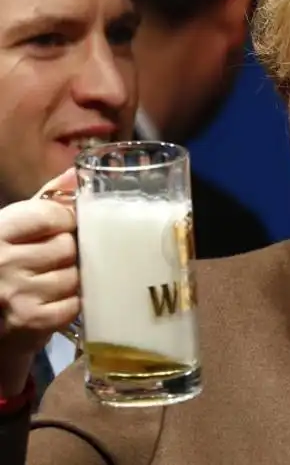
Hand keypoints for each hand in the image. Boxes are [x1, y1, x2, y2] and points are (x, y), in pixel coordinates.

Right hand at [0, 169, 78, 396]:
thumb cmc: (7, 267)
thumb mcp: (16, 228)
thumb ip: (47, 200)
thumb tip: (77, 172)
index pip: (49, 215)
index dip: (68, 219)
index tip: (68, 226)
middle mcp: (2, 261)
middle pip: (67, 246)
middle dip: (71, 252)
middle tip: (59, 260)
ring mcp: (16, 294)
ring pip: (75, 275)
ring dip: (74, 279)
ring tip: (56, 282)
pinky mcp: (32, 322)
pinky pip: (75, 303)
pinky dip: (73, 303)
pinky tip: (57, 302)